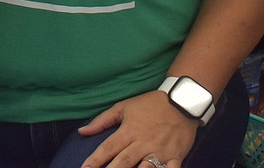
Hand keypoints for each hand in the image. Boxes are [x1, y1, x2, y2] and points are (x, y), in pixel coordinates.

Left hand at [77, 90, 198, 167]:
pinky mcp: (176, 157)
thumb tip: (82, 131)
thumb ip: (102, 121)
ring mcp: (160, 151)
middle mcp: (143, 143)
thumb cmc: (149, 105)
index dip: (95, 160)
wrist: (181, 101)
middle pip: (124, 162)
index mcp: (128, 131)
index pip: (108, 148)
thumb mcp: (123, 107)